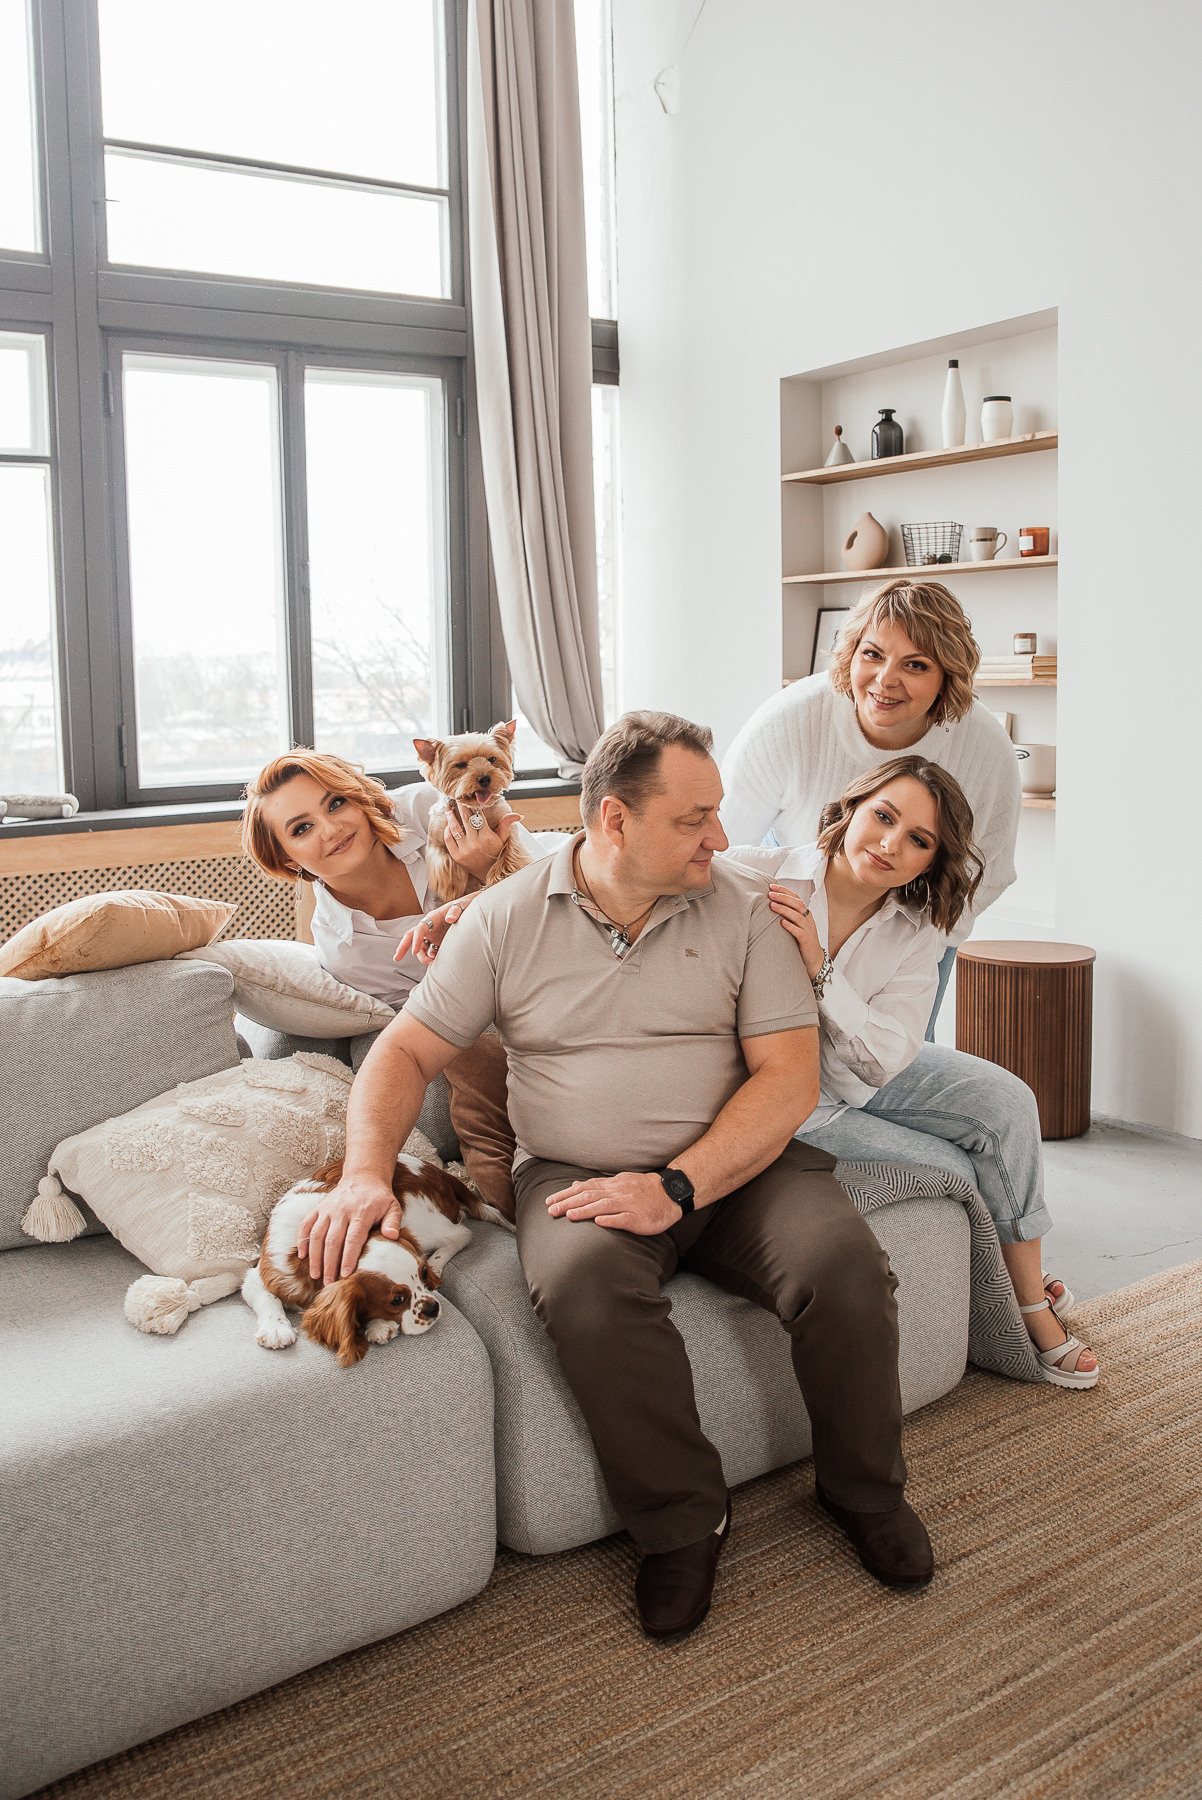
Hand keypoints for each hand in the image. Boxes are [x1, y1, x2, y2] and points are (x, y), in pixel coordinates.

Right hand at [297, 1173, 401, 1283]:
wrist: (363, 1176)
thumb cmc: (379, 1197)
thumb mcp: (392, 1206)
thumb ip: (393, 1222)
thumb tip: (391, 1236)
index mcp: (360, 1213)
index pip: (352, 1239)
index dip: (347, 1258)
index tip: (344, 1275)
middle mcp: (341, 1211)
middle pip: (332, 1241)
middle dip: (329, 1264)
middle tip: (328, 1283)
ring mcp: (327, 1209)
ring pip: (316, 1235)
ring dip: (314, 1256)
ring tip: (315, 1274)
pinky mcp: (318, 1208)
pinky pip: (306, 1225)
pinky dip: (302, 1240)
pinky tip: (302, 1256)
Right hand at [395, 894, 475, 962]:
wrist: (472, 910)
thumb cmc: (464, 906)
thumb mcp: (461, 906)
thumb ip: (456, 911)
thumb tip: (450, 918)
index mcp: (432, 918)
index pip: (419, 929)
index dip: (415, 940)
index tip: (414, 952)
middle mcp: (429, 927)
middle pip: (411, 936)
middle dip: (403, 947)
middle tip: (396, 958)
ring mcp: (433, 936)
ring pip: (421, 948)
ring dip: (422, 957)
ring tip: (431, 963)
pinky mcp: (438, 943)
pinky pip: (430, 952)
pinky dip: (431, 959)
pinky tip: (436, 963)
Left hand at [443, 802, 521, 879]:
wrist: (488, 873)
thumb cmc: (496, 853)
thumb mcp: (503, 839)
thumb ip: (507, 824)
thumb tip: (519, 815)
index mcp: (487, 836)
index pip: (477, 815)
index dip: (472, 806)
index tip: (468, 798)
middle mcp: (475, 842)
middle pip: (465, 818)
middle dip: (460, 806)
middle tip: (456, 798)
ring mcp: (464, 849)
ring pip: (454, 828)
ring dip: (450, 816)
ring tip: (448, 808)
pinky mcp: (456, 856)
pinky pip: (448, 839)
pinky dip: (447, 831)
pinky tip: (448, 825)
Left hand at [545, 1172, 681, 1234]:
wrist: (670, 1193)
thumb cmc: (643, 1190)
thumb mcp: (619, 1183)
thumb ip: (598, 1186)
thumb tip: (576, 1186)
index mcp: (611, 1185)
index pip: (583, 1188)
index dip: (565, 1194)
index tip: (549, 1201)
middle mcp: (617, 1193)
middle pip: (588, 1196)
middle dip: (568, 1203)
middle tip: (550, 1210)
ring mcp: (628, 1205)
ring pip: (603, 1205)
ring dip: (585, 1211)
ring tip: (569, 1215)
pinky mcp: (638, 1217)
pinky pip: (623, 1218)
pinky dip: (611, 1219)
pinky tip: (599, 1222)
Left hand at [768, 883, 825, 980]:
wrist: (814, 959)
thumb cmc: (801, 940)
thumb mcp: (795, 925)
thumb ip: (786, 915)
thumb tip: (769, 904)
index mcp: (805, 914)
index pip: (796, 897)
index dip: (784, 891)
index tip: (771, 886)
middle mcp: (808, 919)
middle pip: (797, 904)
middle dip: (783, 897)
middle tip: (770, 894)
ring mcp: (808, 930)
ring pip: (798, 916)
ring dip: (784, 910)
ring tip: (772, 905)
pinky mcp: (807, 941)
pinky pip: (800, 932)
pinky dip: (791, 927)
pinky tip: (782, 923)